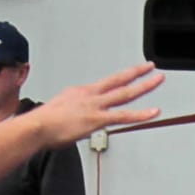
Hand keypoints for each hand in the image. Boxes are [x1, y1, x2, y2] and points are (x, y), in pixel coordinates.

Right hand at [35, 62, 163, 146]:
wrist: (35, 127)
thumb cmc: (40, 124)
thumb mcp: (55, 113)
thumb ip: (68, 114)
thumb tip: (69, 121)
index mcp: (79, 92)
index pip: (104, 85)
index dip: (119, 79)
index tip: (128, 75)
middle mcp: (89, 95)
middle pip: (118, 80)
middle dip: (136, 73)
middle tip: (150, 67)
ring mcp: (95, 106)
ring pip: (125, 93)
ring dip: (144, 85)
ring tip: (158, 79)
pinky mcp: (97, 119)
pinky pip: (124, 116)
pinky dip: (141, 114)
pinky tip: (153, 112)